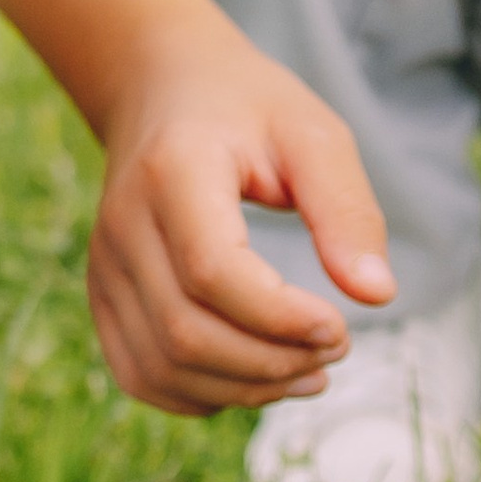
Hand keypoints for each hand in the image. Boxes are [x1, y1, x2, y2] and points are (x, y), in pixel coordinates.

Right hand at [88, 10, 395, 412]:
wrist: (162, 86)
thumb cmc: (247, 108)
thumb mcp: (312, 134)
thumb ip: (346, 210)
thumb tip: (378, 296)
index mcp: (173, 170)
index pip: (213, 271)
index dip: (280, 318)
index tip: (342, 327)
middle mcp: (123, 222)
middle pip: (185, 331)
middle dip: (272, 362)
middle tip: (335, 348)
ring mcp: (105, 262)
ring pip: (162, 364)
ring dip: (243, 388)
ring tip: (308, 371)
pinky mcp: (102, 293)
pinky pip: (139, 374)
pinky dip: (200, 395)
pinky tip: (254, 378)